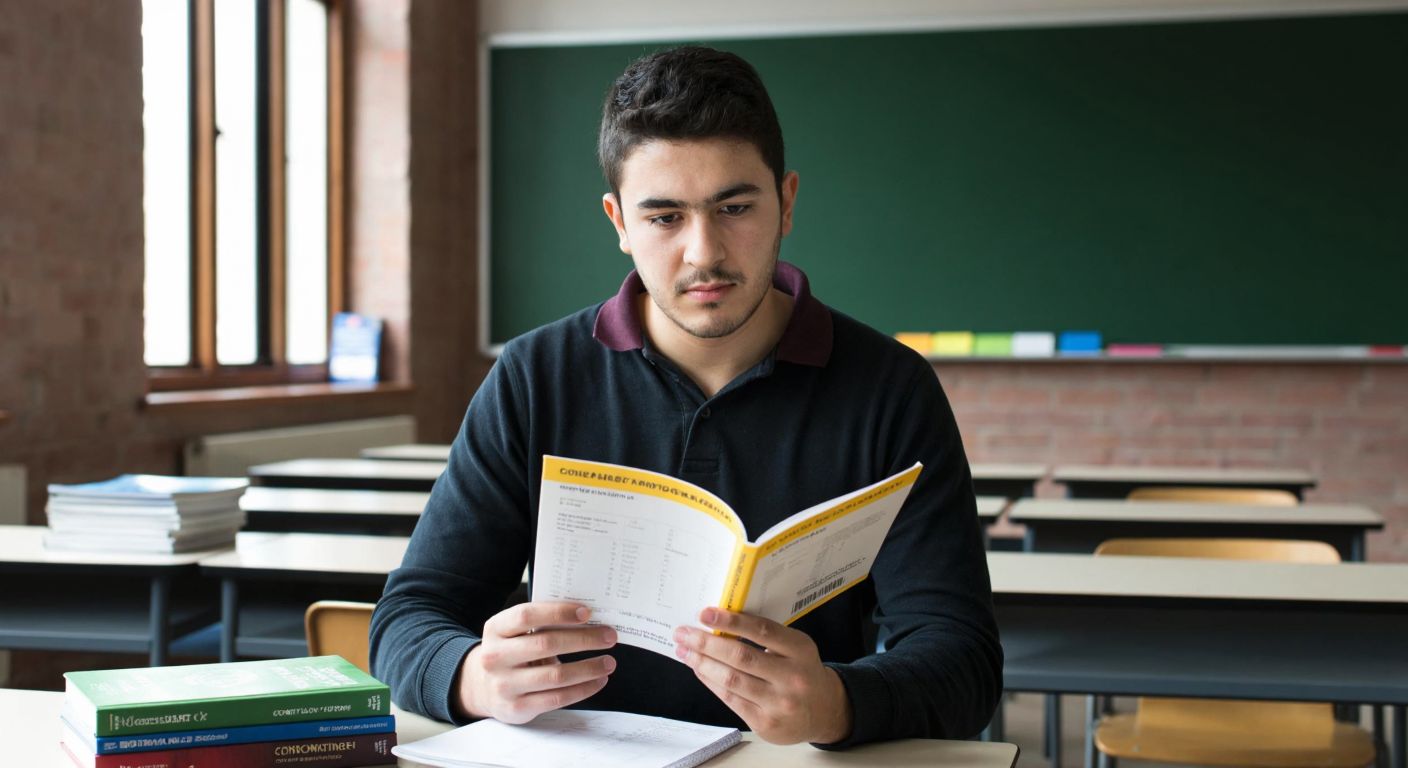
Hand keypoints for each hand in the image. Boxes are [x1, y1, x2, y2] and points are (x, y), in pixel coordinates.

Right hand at [454, 601, 616, 723]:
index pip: (526, 615)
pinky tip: (598, 680)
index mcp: (496, 629)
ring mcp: (504, 684)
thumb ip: (541, 624)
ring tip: (609, 662)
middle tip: (609, 636)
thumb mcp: (515, 633)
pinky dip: (582, 689)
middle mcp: (495, 656)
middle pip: (546, 644)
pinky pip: (557, 698)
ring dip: (588, 668)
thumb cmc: (511, 652)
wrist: (482, 687)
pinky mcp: (516, 707)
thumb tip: (588, 618)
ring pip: (555, 675)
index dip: (558, 612)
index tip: (587, 612)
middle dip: (583, 639)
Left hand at [673, 607, 851, 744]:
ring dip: (702, 663)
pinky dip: (711, 682)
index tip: (704, 613)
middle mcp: (792, 677)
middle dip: (706, 643)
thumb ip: (766, 636)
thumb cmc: (801, 671)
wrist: (823, 711)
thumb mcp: (795, 647)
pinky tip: (699, 669)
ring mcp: (779, 703)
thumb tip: (719, 622)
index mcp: (800, 650)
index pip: (762, 630)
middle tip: (683, 633)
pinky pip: (731, 699)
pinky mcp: (765, 723)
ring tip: (685, 651)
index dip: (731, 621)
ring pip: (732, 679)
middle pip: (741, 656)